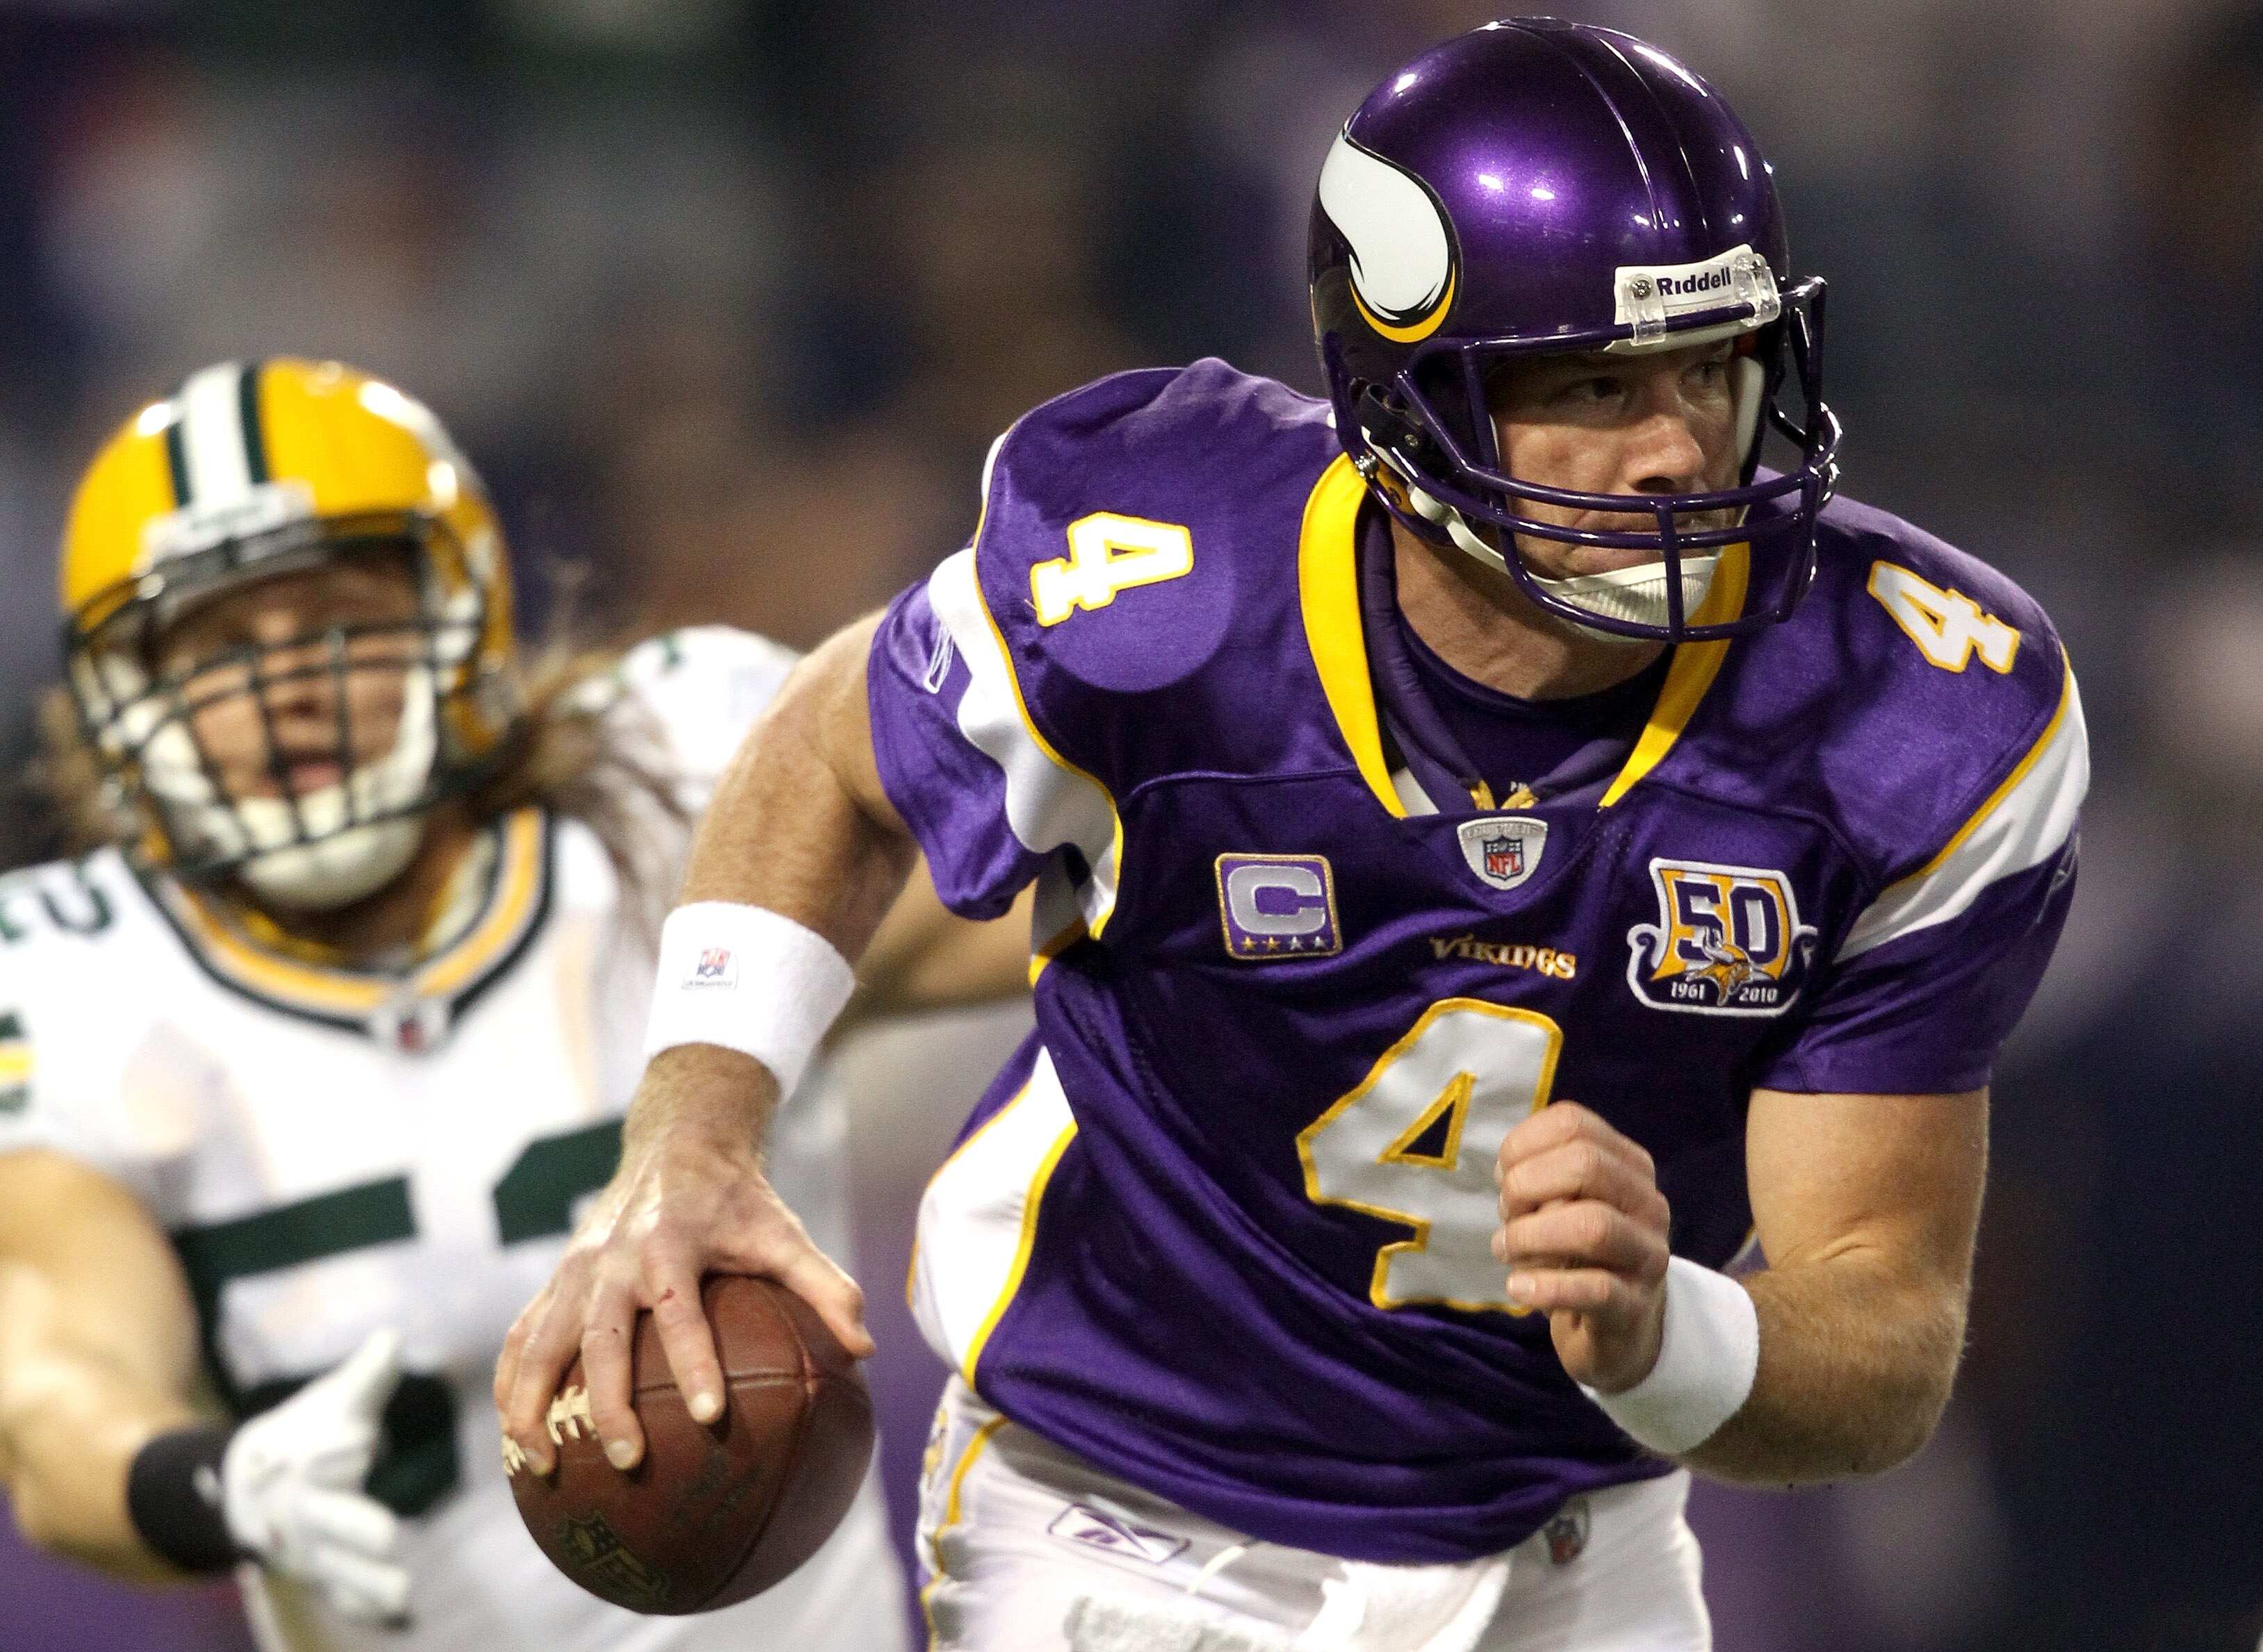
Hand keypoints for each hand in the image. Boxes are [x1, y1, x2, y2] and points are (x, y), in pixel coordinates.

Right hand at [223, 1328, 408, 1625]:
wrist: (248, 1486)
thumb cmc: (305, 1436)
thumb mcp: (333, 1404)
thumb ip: (367, 1378)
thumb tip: (392, 1337)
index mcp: (307, 1467)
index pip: (324, 1460)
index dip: (341, 1452)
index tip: (364, 1444)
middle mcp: (305, 1516)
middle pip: (329, 1524)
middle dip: (355, 1531)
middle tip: (390, 1537)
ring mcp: (312, 1554)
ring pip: (339, 1573)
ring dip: (368, 1586)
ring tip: (406, 1595)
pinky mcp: (325, 1578)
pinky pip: (345, 1599)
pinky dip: (368, 1610)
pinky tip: (404, 1620)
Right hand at [494, 1047, 871, 1477]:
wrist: (676, 1142)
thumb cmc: (737, 1199)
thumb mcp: (784, 1232)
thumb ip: (825, 1286)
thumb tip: (867, 1348)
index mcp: (671, 1246)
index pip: (680, 1312)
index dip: (694, 1363)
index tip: (711, 1416)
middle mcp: (614, 1260)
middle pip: (601, 1338)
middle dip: (608, 1403)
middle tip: (629, 1460)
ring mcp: (576, 1271)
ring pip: (541, 1342)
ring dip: (535, 1405)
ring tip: (541, 1467)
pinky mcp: (556, 1281)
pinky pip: (522, 1337)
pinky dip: (511, 1385)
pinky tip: (516, 1437)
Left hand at [1492, 1102, 1671, 1393]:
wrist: (1620, 1331)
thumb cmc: (1579, 1255)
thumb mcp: (1562, 1206)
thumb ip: (1541, 1178)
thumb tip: (1508, 1174)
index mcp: (1628, 1165)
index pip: (1573, 1123)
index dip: (1521, 1144)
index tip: (1502, 1176)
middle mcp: (1647, 1202)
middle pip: (1586, 1165)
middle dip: (1525, 1187)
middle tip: (1506, 1217)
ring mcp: (1648, 1255)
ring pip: (1592, 1226)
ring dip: (1530, 1236)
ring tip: (1505, 1250)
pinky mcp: (1635, 1306)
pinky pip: (1595, 1289)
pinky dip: (1546, 1287)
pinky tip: (1518, 1288)